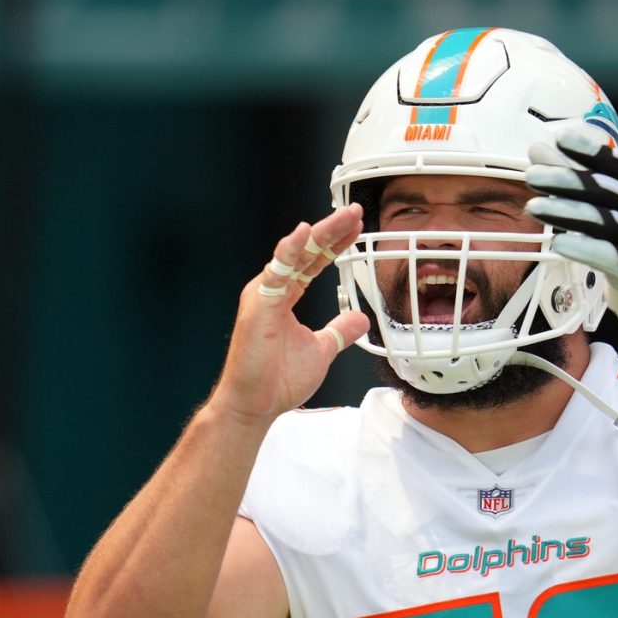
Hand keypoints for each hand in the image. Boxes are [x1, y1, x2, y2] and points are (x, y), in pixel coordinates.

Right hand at [210, 204, 370, 421]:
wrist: (255, 404)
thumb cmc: (277, 380)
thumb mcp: (321, 349)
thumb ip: (339, 330)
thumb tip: (361, 318)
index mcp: (285, 296)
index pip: (313, 262)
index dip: (335, 244)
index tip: (356, 229)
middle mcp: (273, 289)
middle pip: (305, 252)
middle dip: (331, 231)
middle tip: (355, 212)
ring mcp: (264, 295)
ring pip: (293, 255)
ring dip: (318, 234)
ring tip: (342, 217)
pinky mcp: (258, 305)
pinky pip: (275, 272)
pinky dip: (289, 251)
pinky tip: (304, 234)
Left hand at [524, 124, 617, 290]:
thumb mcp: (610, 199)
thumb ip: (574, 174)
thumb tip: (537, 150)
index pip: (614, 163)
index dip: (588, 151)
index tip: (560, 138)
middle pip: (602, 190)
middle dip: (565, 181)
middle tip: (532, 176)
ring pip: (601, 221)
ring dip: (565, 213)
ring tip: (533, 207)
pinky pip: (607, 255)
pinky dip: (582, 248)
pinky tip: (558, 242)